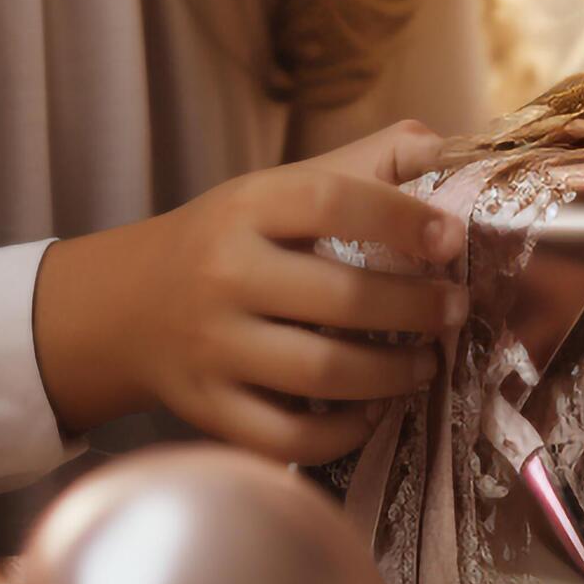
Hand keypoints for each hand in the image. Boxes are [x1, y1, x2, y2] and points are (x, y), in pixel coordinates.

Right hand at [33, 119, 467, 464]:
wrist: (127, 304)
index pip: (331, 201)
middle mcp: (224, 274)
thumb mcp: (278, 188)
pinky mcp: (209, 408)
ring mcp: (212, 347)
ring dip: (392, 374)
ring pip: (320, 373)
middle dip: (415, 308)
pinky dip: (343, 432)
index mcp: (246, 207)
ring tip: (427, 364)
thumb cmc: (229, 241)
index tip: (453, 240)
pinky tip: (373, 410)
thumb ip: (363, 164)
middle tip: (456, 311)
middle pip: (339, 298)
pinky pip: (288, 437)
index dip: (402, 219)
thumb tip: (444, 147)